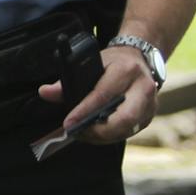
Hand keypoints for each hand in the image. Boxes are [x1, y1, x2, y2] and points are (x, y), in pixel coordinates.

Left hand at [37, 45, 160, 146]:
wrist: (140, 58)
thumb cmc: (113, 62)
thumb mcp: (91, 63)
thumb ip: (67, 80)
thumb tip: (45, 92)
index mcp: (126, 70)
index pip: (104, 95)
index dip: (84, 111)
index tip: (68, 123)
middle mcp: (143, 88)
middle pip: (124, 118)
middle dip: (99, 131)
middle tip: (78, 132)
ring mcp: (150, 104)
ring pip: (128, 129)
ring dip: (103, 136)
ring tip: (83, 134)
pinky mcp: (149, 116)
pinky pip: (130, 131)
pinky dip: (111, 136)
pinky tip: (96, 134)